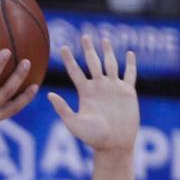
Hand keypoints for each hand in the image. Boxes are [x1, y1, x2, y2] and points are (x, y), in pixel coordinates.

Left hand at [49, 36, 138, 152]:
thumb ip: (62, 108)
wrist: (113, 144)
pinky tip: (129, 53)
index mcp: (84, 92)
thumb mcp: (73, 122)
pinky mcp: (128, 92)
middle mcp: (98, 87)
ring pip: (110, 64)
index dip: (68, 59)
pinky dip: (130, 64)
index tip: (62, 47)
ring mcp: (113, 88)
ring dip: (108, 52)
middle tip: (84, 36)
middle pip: (92, 62)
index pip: (75, 71)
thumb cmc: (92, 137)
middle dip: (88, 50)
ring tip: (104, 39)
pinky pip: (130, 74)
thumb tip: (48, 94)